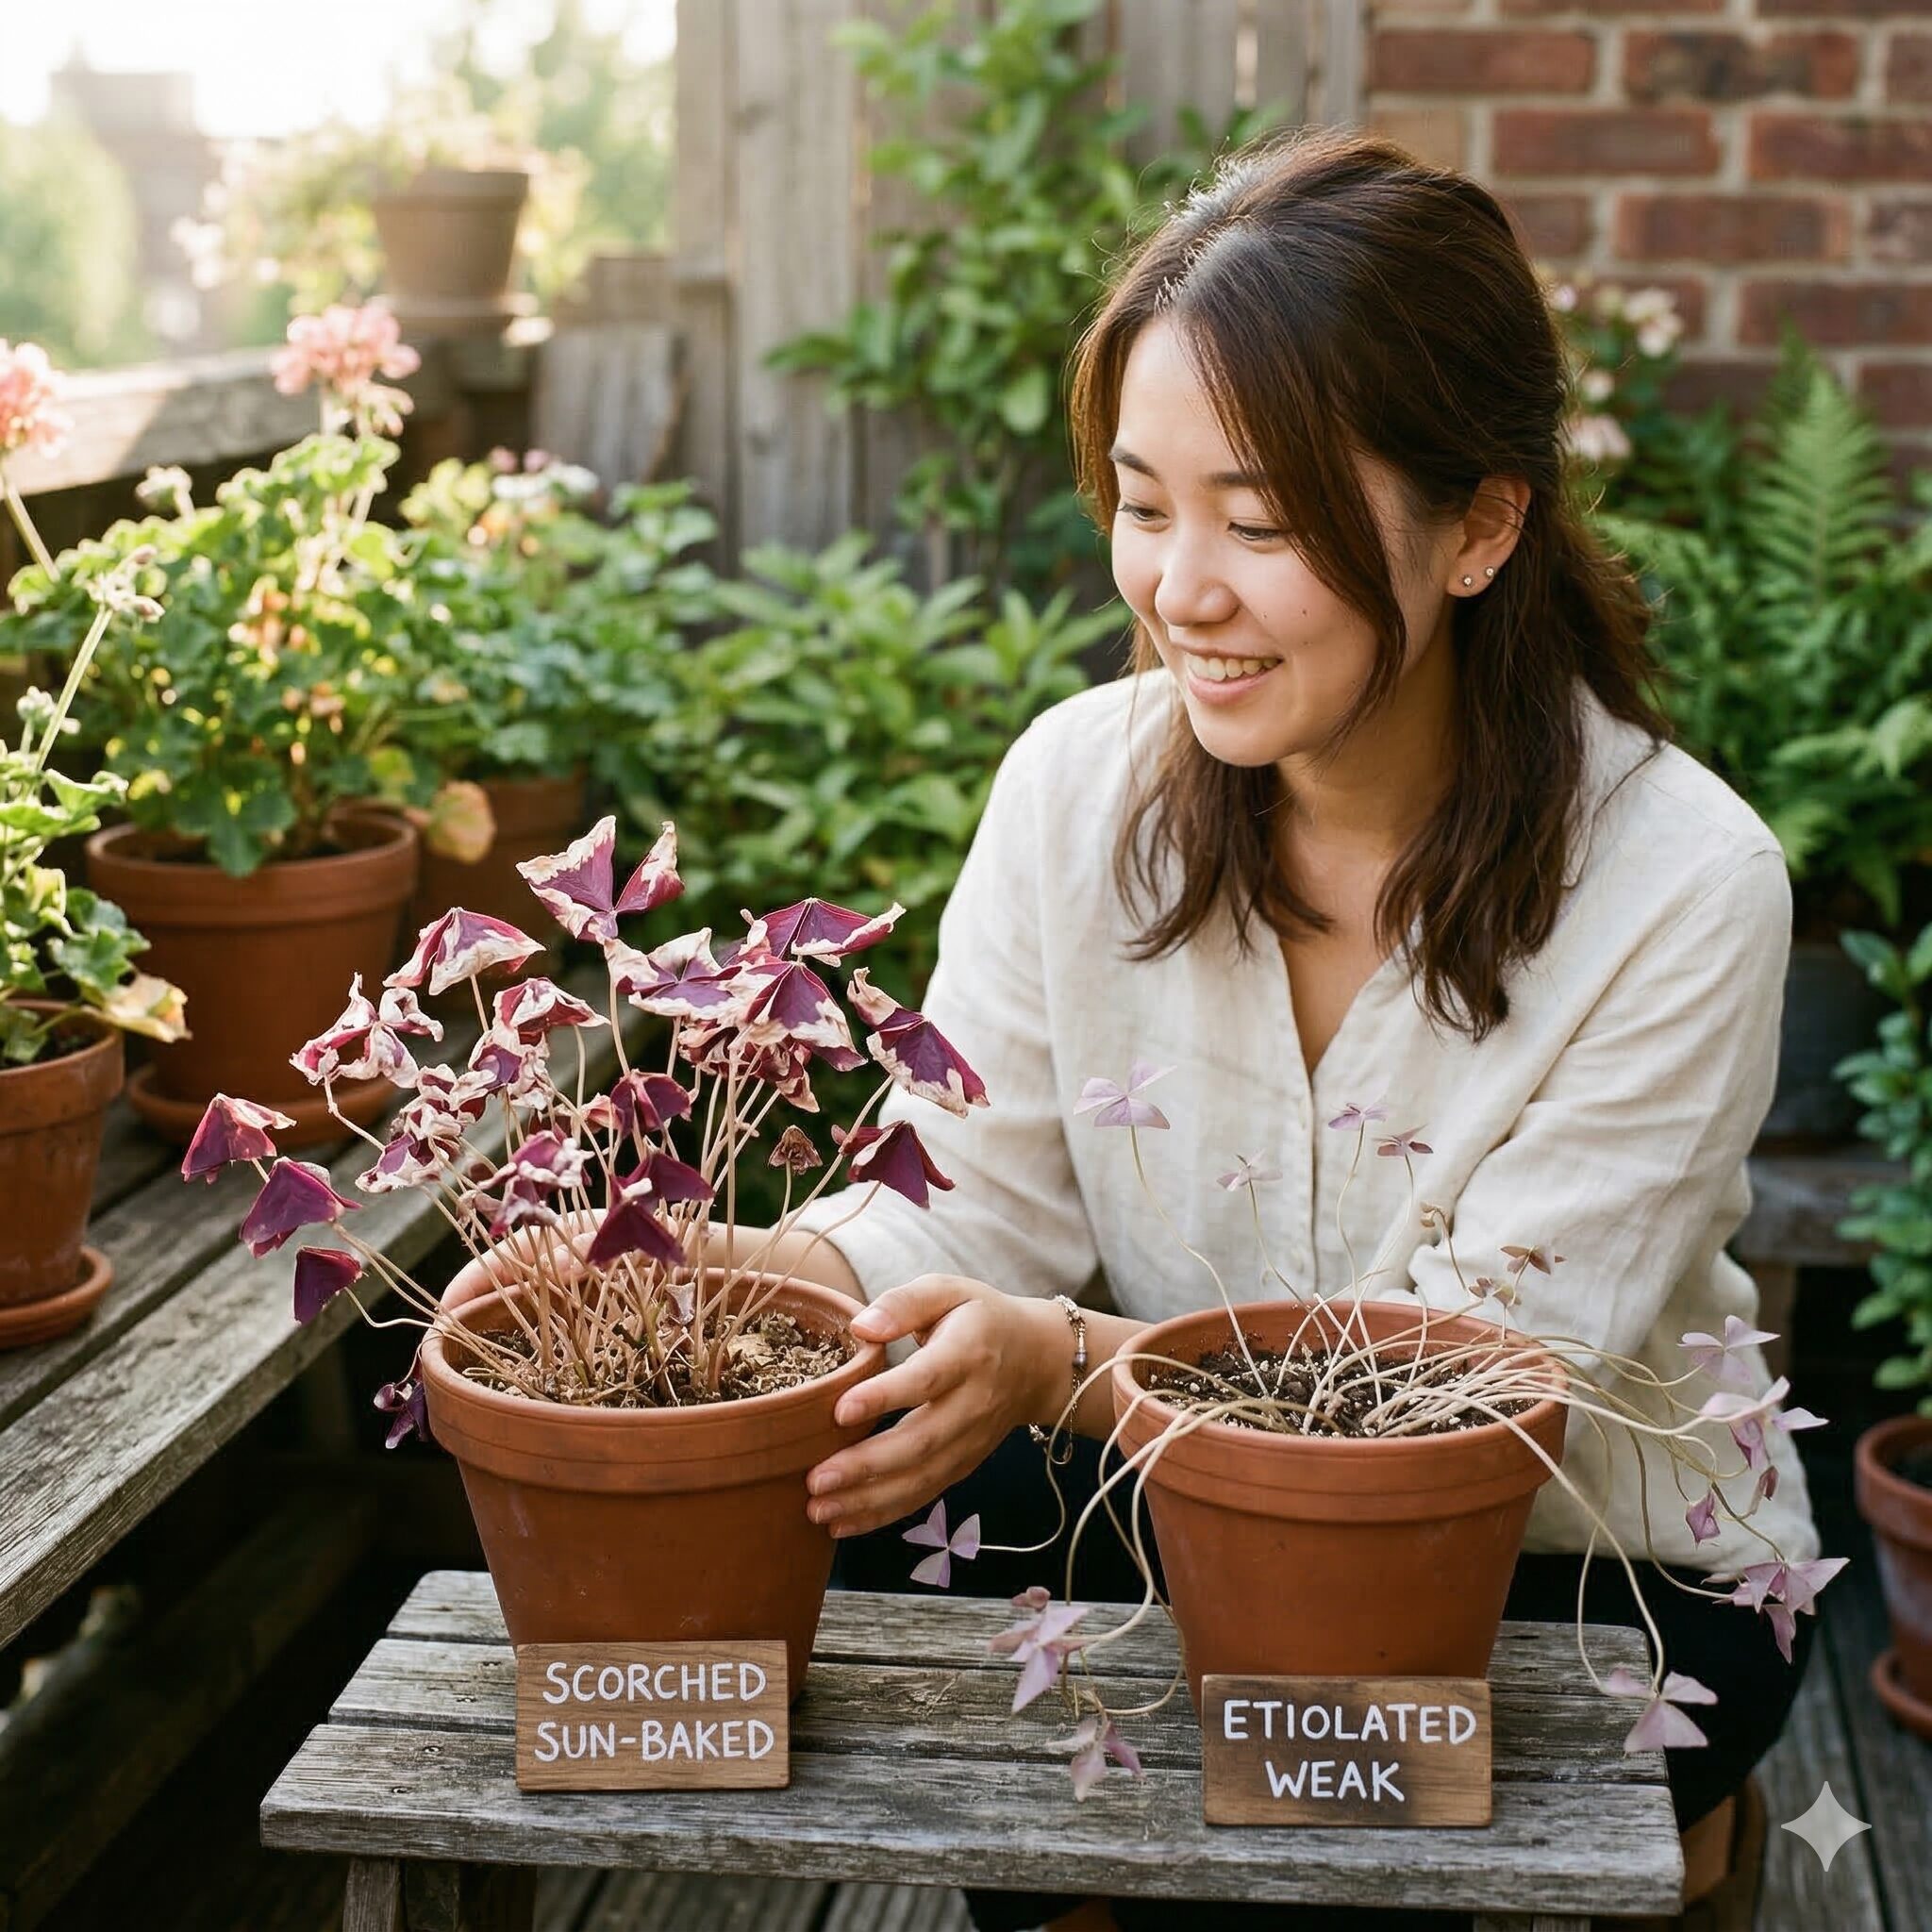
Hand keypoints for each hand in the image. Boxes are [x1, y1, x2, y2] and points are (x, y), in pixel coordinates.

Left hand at [805, 1275, 1065, 1539]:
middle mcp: (973, 1403)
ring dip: (869, 1500)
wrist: (1038, 1361)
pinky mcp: (964, 1464)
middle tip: (816, 1480)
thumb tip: (861, 1326)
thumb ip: (905, 1303)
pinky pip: (925, 1493)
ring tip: (819, 1510)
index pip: (926, 1378)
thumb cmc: (980, 1319)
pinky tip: (843, 1524)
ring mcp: (971, 1440)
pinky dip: (884, 1514)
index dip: (885, 1397)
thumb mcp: (949, 1290)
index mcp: (968, 1353)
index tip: (840, 1411)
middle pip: (921, 1441)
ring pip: (922, 1477)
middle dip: (867, 1466)